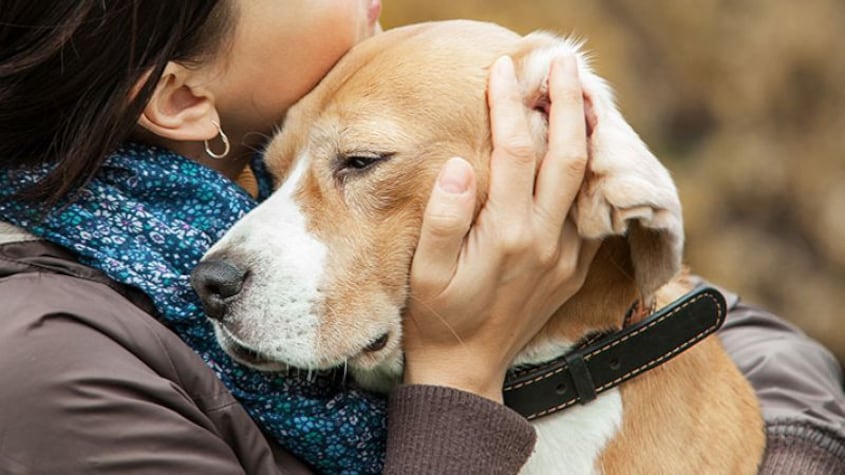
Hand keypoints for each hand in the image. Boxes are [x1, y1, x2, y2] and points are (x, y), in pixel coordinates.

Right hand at [403, 54, 599, 401]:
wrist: (468, 370)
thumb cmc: (437, 317)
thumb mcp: (425, 272)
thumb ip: (443, 218)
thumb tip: (459, 165)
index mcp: (507, 234)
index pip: (515, 150)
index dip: (509, 104)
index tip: (502, 70)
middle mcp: (545, 240)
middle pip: (567, 154)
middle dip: (566, 102)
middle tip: (562, 62)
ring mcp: (566, 255)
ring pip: (587, 179)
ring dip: (587, 130)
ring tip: (583, 92)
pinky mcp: (574, 267)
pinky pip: (590, 209)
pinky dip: (590, 171)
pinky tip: (584, 148)